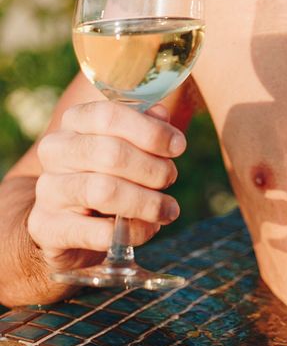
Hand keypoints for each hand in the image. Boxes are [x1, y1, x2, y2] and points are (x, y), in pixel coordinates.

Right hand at [27, 101, 185, 276]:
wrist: (70, 222)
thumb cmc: (107, 172)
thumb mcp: (127, 143)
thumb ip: (145, 125)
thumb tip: (161, 114)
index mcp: (75, 121)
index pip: (109, 115)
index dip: (150, 131)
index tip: (178, 146)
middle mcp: (56, 151)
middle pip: (110, 153)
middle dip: (152, 169)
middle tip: (171, 178)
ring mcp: (48, 190)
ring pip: (104, 191)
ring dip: (147, 202)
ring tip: (167, 209)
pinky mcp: (48, 229)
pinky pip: (98, 232)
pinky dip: (133, 231)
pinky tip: (148, 229)